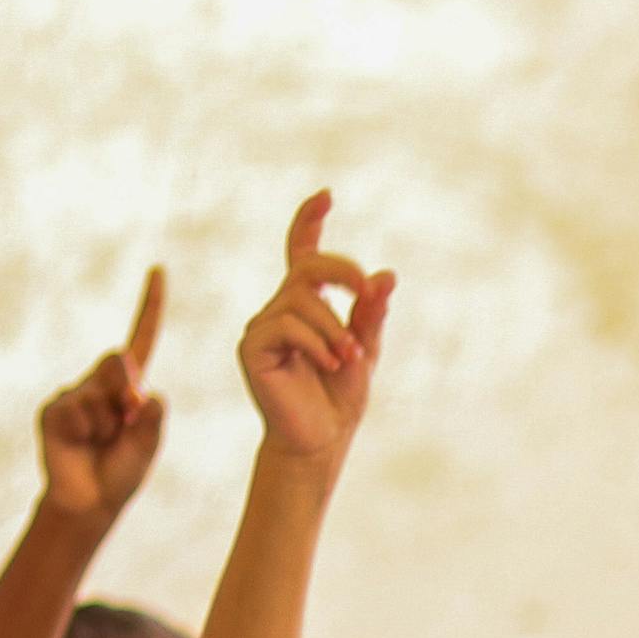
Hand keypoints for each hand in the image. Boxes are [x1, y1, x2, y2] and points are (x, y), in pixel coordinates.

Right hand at [38, 266, 168, 524]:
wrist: (90, 501)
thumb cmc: (122, 471)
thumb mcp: (147, 444)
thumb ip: (151, 417)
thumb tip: (145, 392)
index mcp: (131, 385)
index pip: (143, 338)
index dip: (150, 306)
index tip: (159, 271)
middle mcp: (102, 382)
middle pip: (120, 363)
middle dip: (126, 391)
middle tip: (126, 421)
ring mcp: (75, 393)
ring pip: (97, 394)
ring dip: (106, 424)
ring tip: (100, 443)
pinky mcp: (54, 409)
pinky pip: (75, 410)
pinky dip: (84, 431)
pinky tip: (79, 444)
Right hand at [239, 192, 393, 461]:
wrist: (321, 440)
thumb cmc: (340, 397)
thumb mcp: (365, 348)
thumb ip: (370, 312)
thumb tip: (386, 275)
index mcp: (305, 305)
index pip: (301, 252)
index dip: (308, 222)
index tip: (326, 197)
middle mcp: (279, 308)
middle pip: (308, 265)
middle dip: (343, 272)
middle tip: (370, 293)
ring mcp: (262, 326)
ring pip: (302, 299)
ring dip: (335, 327)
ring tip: (347, 357)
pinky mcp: (252, 347)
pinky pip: (286, 325)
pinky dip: (316, 342)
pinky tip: (329, 363)